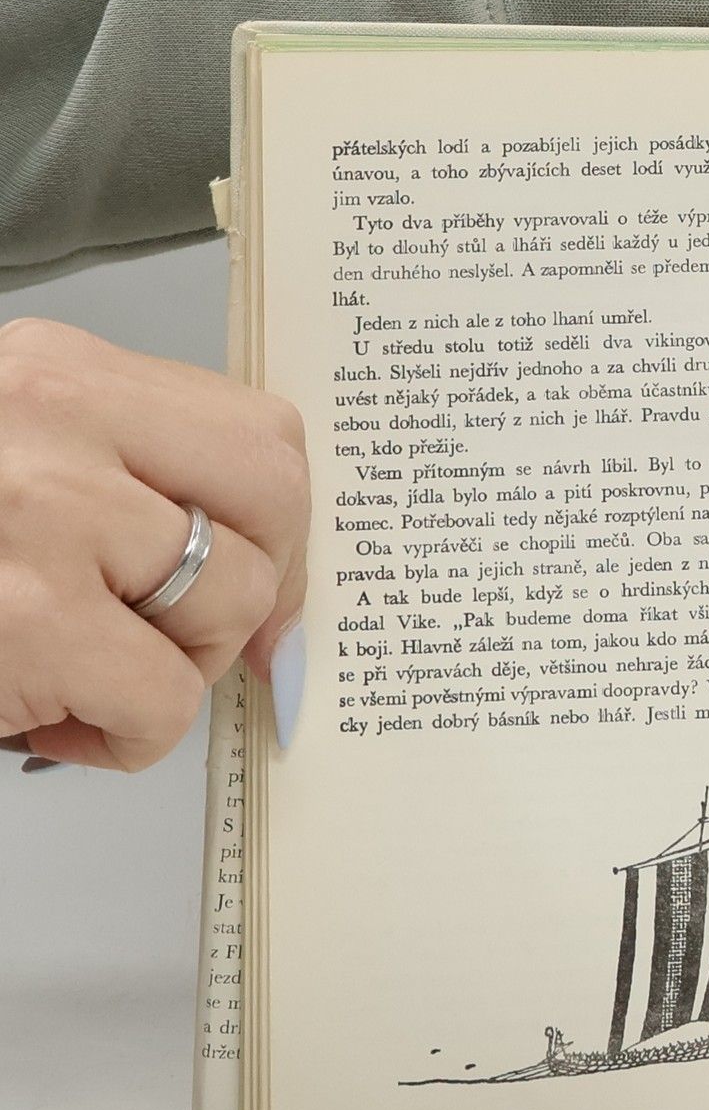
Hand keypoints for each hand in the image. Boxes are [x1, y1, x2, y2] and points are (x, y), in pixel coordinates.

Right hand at [0, 319, 308, 770]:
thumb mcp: (15, 467)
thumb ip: (126, 484)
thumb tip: (270, 576)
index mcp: (53, 373)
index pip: (256, 432)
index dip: (280, 525)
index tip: (266, 579)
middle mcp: (54, 418)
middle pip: (275, 500)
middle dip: (254, 588)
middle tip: (183, 638)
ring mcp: (46, 513)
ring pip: (232, 602)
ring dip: (174, 669)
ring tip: (82, 675)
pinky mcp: (32, 617)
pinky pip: (169, 698)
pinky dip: (129, 737)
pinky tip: (49, 720)